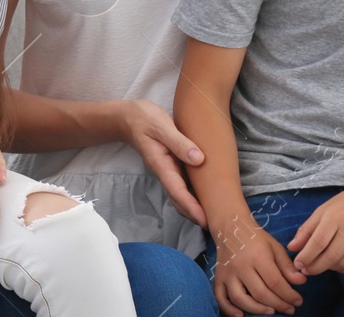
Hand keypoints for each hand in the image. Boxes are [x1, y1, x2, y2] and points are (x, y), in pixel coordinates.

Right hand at [120, 99, 207, 225]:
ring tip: (213, 215)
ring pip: (180, 195)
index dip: (192, 207)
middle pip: (179, 200)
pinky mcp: (169, 166)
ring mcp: (166, 170)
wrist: (127, 118)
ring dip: (194, 208)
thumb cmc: (144, 119)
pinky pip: (181, 185)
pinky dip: (192, 195)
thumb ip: (178, 142)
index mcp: (161, 165)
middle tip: (215, 225)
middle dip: (195, 215)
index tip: (205, 220)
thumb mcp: (161, 126)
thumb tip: (199, 159)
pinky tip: (204, 196)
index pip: (177, 192)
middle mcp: (163, 171)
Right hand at [212, 213, 305, 316]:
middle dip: (278, 304)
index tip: (298, 301)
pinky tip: (241, 316)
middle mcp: (240, 266)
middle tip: (290, 309)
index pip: (275, 282)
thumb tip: (302, 281)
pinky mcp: (218, 277)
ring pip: (240, 299)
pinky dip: (229, 309)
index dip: (288, 295)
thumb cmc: (256, 238)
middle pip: (260, 293)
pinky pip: (220, 297)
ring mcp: (227, 273)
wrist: (230, 227)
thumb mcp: (275, 247)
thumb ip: (287, 266)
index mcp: (257, 256)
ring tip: (272, 311)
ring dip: (258, 310)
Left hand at [287, 183, 343, 275]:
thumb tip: (292, 248)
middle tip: (307, 270)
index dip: (306, 256)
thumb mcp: (324, 209)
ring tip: (323, 264)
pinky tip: (340, 266)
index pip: (318, 242)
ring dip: (330, 269)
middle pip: (331, 256)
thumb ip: (307, 229)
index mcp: (334, 216)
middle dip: (316, 267)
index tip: (298, 264)